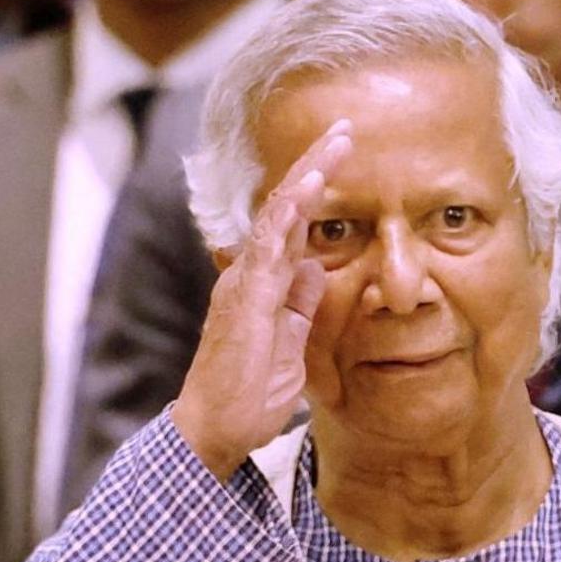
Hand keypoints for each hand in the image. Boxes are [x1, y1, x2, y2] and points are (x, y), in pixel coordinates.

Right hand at [170, 120, 348, 475]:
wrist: (215, 431)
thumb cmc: (247, 395)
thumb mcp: (292, 345)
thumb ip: (300, 305)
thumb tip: (315, 268)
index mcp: (265, 284)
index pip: (294, 226)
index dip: (318, 190)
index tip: (345, 158)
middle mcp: (251, 274)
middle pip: (285, 208)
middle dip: (315, 166)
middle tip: (344, 130)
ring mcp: (245, 283)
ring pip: (275, 216)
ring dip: (306, 176)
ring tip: (334, 143)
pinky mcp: (242, 299)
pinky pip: (265, 247)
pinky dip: (287, 214)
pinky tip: (307, 186)